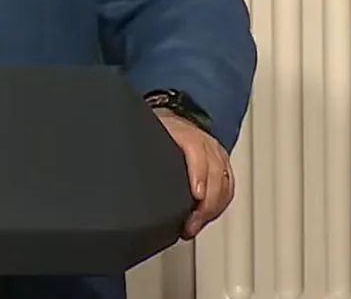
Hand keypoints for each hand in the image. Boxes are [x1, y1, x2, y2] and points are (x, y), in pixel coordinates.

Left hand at [155, 109, 234, 238]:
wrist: (175, 123)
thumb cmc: (160, 133)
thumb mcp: (148, 138)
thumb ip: (142, 152)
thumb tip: (122, 172)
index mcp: (184, 133)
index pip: (197, 151)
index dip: (199, 174)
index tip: (196, 196)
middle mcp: (205, 143)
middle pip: (215, 172)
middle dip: (206, 203)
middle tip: (190, 224)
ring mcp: (216, 155)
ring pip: (224, 183)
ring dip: (212, 209)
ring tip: (193, 226)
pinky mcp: (223, 167)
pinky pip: (228, 189)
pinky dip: (219, 207)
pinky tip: (204, 219)